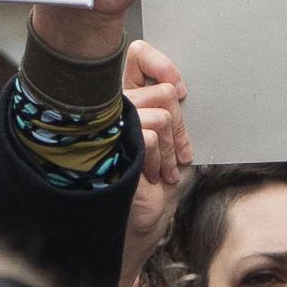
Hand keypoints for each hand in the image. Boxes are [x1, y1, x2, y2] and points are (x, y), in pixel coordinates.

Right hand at [118, 40, 191, 286]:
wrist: (134, 231)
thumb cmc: (151, 191)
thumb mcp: (169, 146)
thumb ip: (169, 112)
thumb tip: (177, 87)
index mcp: (123, 100)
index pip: (138, 55)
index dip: (161, 63)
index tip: (180, 88)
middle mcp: (110, 107)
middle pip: (162, 91)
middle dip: (180, 128)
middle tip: (177, 155)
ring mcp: (105, 124)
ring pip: (162, 114)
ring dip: (171, 149)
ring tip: (162, 172)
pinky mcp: (106, 142)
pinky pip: (150, 134)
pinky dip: (160, 160)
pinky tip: (151, 177)